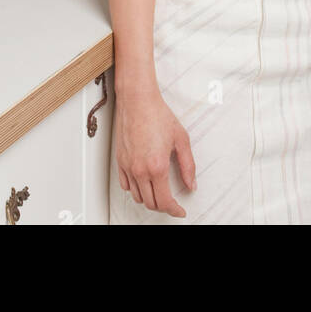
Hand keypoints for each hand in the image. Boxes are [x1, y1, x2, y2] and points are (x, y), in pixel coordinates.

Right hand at [114, 88, 195, 216]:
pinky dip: (135, 190)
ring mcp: (128, 166)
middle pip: (151, 203)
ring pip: (138, 197)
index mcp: (157, 166)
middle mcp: (140, 170)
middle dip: (163, 207)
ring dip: (149, 200)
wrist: (138, 100)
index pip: (165, 201)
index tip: (179, 211)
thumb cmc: (157, 114)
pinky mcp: (120, 161)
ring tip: (159, 193)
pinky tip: (143, 184)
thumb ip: (187, 165)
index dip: (174, 210)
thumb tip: (191, 183)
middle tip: (172, 203)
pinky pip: (126, 185)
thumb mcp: (181, 139)